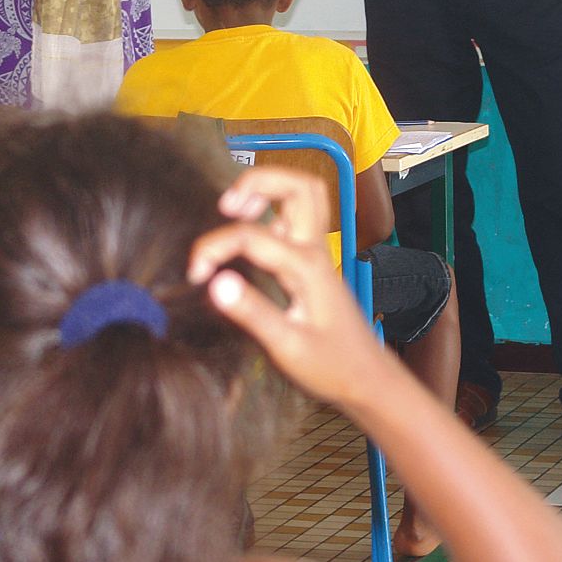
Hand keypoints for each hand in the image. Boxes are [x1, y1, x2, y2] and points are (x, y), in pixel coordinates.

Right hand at [187, 169, 390, 405]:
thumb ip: (252, 313)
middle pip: (299, 186)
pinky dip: (276, 210)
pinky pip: (300, 218)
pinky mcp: (315, 262)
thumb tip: (215, 283)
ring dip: (271, 189)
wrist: (367, 379)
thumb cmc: (331, 367)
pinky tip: (254, 231)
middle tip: (226, 206)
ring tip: (236, 208)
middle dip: (259, 182)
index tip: (195, 276)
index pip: (249, 236)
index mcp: (306, 267)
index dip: (213, 249)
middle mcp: (315, 251)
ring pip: (305, 195)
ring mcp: (318, 253)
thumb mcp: (287, 347)